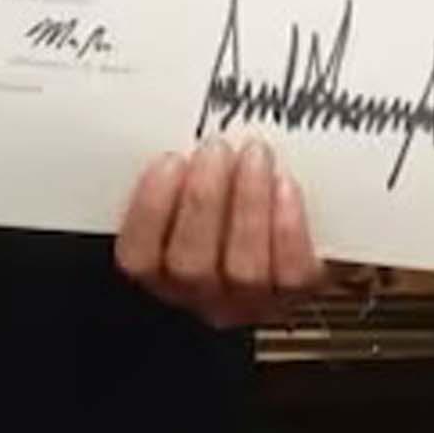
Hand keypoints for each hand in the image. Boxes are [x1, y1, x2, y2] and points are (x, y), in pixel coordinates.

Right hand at [114, 138, 322, 329]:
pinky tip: (285, 185)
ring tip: (255, 155)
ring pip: (244, 269)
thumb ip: (178, 172)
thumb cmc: (225, 202)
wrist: (289, 237)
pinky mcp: (294, 294)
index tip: (170, 160)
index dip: (150, 210)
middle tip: (216, 148)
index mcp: (160, 270)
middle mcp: (200, 293)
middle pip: (191, 264)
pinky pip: (290, 272)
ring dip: (248, 204)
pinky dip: (287, 227)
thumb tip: (179, 131)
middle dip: (203, 199)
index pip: (139, 256)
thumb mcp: (187, 185)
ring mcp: (248, 301)